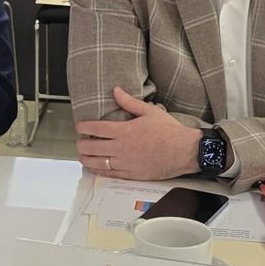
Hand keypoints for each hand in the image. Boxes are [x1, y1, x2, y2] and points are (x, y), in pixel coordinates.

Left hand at [73, 87, 201, 180]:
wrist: (184, 151)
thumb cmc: (169, 131)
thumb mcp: (149, 111)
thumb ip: (129, 102)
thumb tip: (116, 90)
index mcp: (124, 131)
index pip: (95, 129)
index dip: (83, 127)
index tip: (79, 127)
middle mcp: (121, 148)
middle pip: (91, 147)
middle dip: (81, 144)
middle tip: (80, 141)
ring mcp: (125, 163)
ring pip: (97, 163)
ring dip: (86, 159)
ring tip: (82, 155)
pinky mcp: (131, 174)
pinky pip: (109, 174)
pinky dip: (98, 171)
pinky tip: (94, 168)